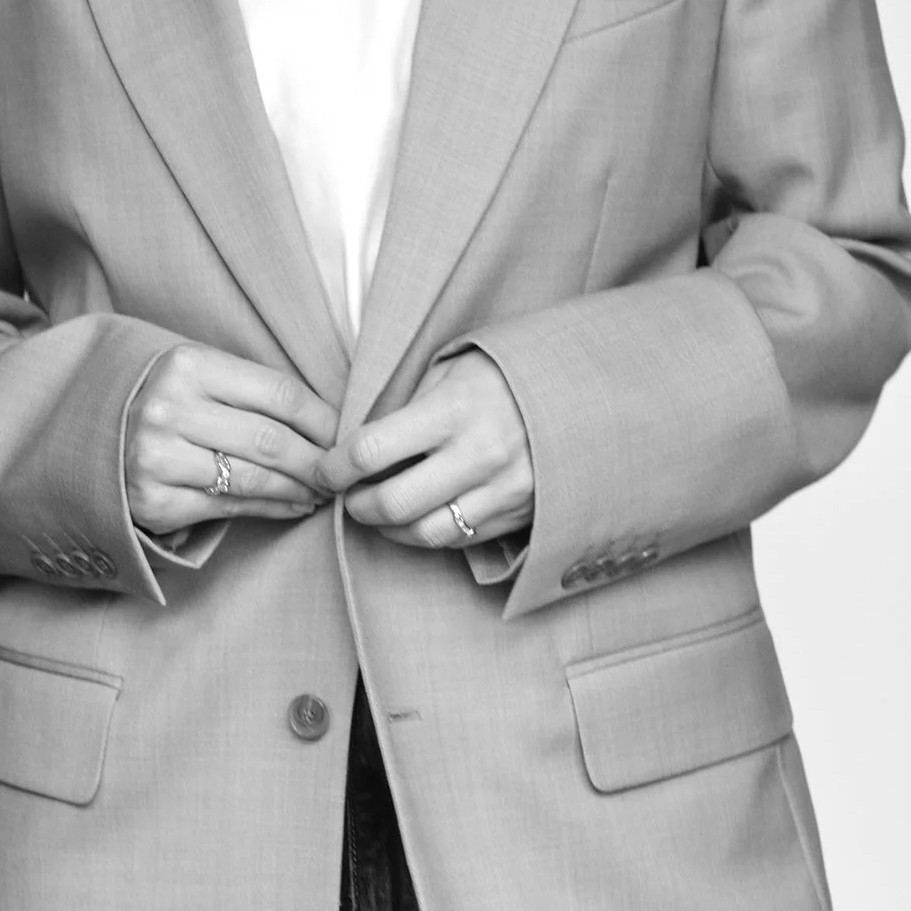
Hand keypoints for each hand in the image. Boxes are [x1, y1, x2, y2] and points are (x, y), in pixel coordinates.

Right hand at [124, 343, 338, 538]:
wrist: (88, 437)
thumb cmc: (165, 401)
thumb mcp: (199, 375)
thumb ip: (251, 388)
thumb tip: (329, 418)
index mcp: (188, 365)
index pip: (279, 394)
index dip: (323, 420)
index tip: (346, 435)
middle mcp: (168, 409)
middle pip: (270, 440)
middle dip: (317, 461)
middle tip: (341, 472)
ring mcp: (157, 457)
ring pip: (253, 478)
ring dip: (299, 489)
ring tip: (322, 491)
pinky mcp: (154, 500)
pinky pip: (229, 507)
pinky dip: (271, 509)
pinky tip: (293, 506)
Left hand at [317, 350, 533, 550]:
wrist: (583, 394)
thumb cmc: (505, 376)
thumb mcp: (452, 372)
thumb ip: (408, 410)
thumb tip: (358, 447)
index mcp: (455, 409)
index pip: (373, 450)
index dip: (336, 466)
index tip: (326, 469)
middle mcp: (479, 454)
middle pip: (394, 503)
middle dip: (357, 506)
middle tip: (348, 497)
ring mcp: (503, 490)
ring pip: (426, 533)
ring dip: (389, 529)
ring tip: (379, 513)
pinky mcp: (519, 514)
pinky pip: (460, 539)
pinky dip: (429, 533)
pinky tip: (420, 516)